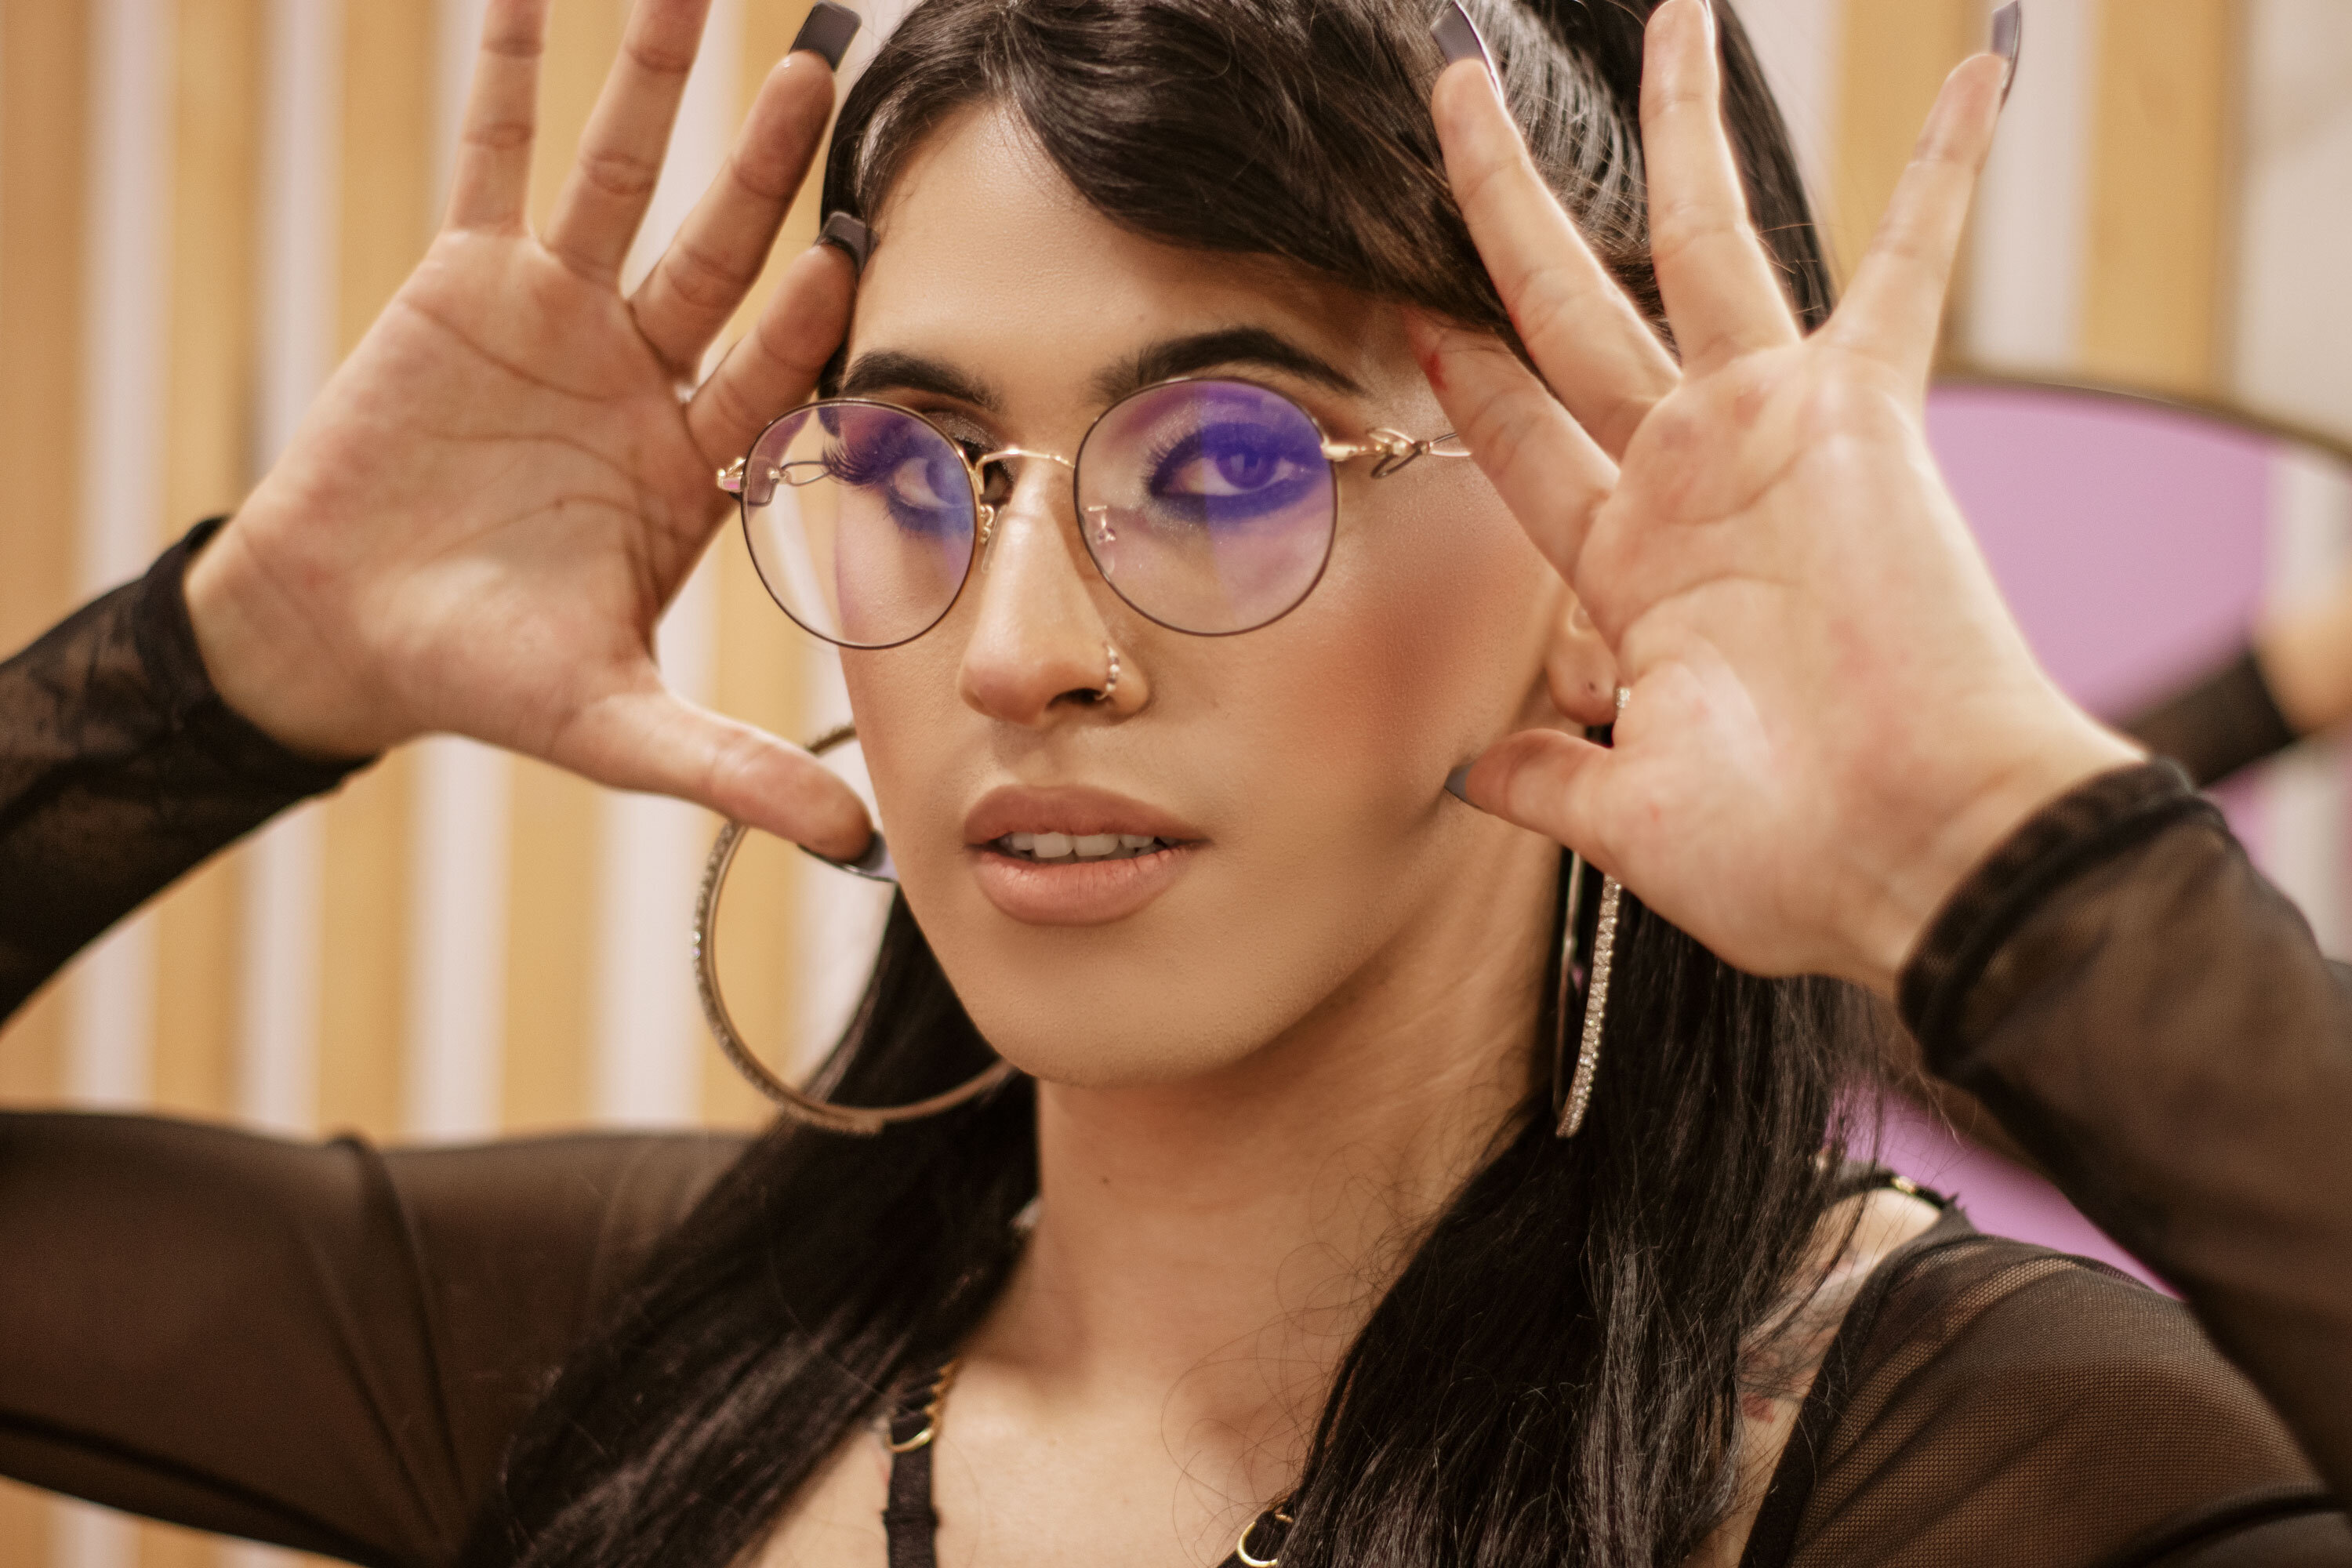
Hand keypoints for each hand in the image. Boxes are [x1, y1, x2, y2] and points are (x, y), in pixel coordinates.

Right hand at [185, 0, 870, 858]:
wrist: (344, 634)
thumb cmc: (483, 676)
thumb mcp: (613, 726)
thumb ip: (730, 767)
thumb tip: (855, 847)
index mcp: (690, 462)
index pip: (768, 375)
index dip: (806, 323)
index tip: (853, 265)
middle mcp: (643, 374)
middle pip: (719, 255)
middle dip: (766, 173)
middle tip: (825, 81)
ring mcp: (559, 317)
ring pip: (620, 186)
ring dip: (657, 94)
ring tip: (693, 0)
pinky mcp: (466, 281)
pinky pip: (496, 162)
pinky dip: (509, 81)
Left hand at [1423, 0, 2137, 993]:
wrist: (1920, 865)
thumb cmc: (1792, 860)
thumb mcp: (1629, 817)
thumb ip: (1548, 775)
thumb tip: (1477, 776)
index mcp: (1628, 569)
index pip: (1519, 438)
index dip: (1463, 372)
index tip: (1412, 310)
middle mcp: (1690, 481)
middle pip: (1566, 307)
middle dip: (1501, 204)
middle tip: (1454, 99)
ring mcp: (1775, 438)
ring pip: (1704, 244)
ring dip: (1681, 131)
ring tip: (1666, 20)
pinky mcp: (1869, 421)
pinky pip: (1908, 270)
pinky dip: (1945, 175)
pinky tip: (1971, 70)